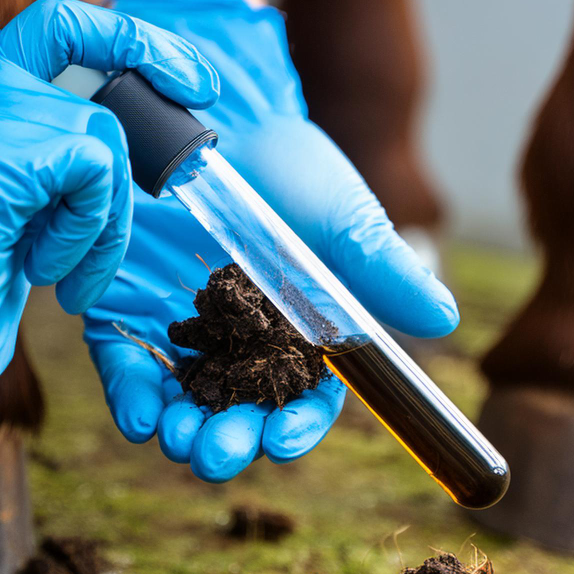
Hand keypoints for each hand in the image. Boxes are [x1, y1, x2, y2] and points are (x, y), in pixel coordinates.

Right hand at [0, 0, 217, 503]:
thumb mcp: (22, 212)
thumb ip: (57, 160)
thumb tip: (135, 144)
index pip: (58, 27)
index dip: (134, 41)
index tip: (196, 82)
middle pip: (96, 105)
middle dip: (122, 193)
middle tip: (100, 259)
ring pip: (100, 138)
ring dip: (102, 225)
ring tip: (63, 276)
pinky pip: (88, 170)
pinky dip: (86, 231)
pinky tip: (45, 272)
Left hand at [83, 0, 457, 482]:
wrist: (220, 119)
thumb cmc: (290, 169)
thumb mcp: (343, 219)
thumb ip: (384, 271)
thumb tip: (445, 321)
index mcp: (298, 333)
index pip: (301, 398)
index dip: (296, 427)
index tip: (284, 441)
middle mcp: (241, 343)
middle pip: (240, 411)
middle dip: (232, 440)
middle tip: (219, 454)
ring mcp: (184, 330)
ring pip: (185, 400)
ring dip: (184, 430)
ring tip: (180, 440)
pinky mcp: (130, 309)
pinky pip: (128, 363)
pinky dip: (133, 395)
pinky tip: (143, 416)